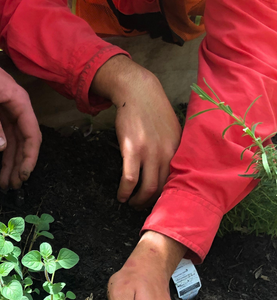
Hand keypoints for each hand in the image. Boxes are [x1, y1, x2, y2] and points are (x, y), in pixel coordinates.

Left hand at [0, 0, 41, 189]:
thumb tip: (1, 148)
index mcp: (18, 103)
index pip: (31, 135)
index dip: (29, 157)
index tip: (24, 175)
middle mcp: (15, 108)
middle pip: (21, 142)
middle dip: (18, 164)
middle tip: (12, 185)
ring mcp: (3, 110)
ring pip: (9, 142)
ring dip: (6, 162)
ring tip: (2, 182)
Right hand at [91, 55, 181, 206]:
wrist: (138, 92)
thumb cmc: (153, 111)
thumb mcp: (171, 130)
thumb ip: (172, 150)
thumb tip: (169, 170)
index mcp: (178, 150)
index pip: (177, 182)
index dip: (167, 197)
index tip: (158, 203)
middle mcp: (167, 153)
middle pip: (162, 189)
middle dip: (151, 203)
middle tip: (142, 207)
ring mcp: (150, 152)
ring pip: (147, 188)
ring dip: (137, 201)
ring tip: (130, 203)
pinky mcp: (132, 149)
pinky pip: (130, 179)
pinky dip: (124, 191)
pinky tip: (121, 196)